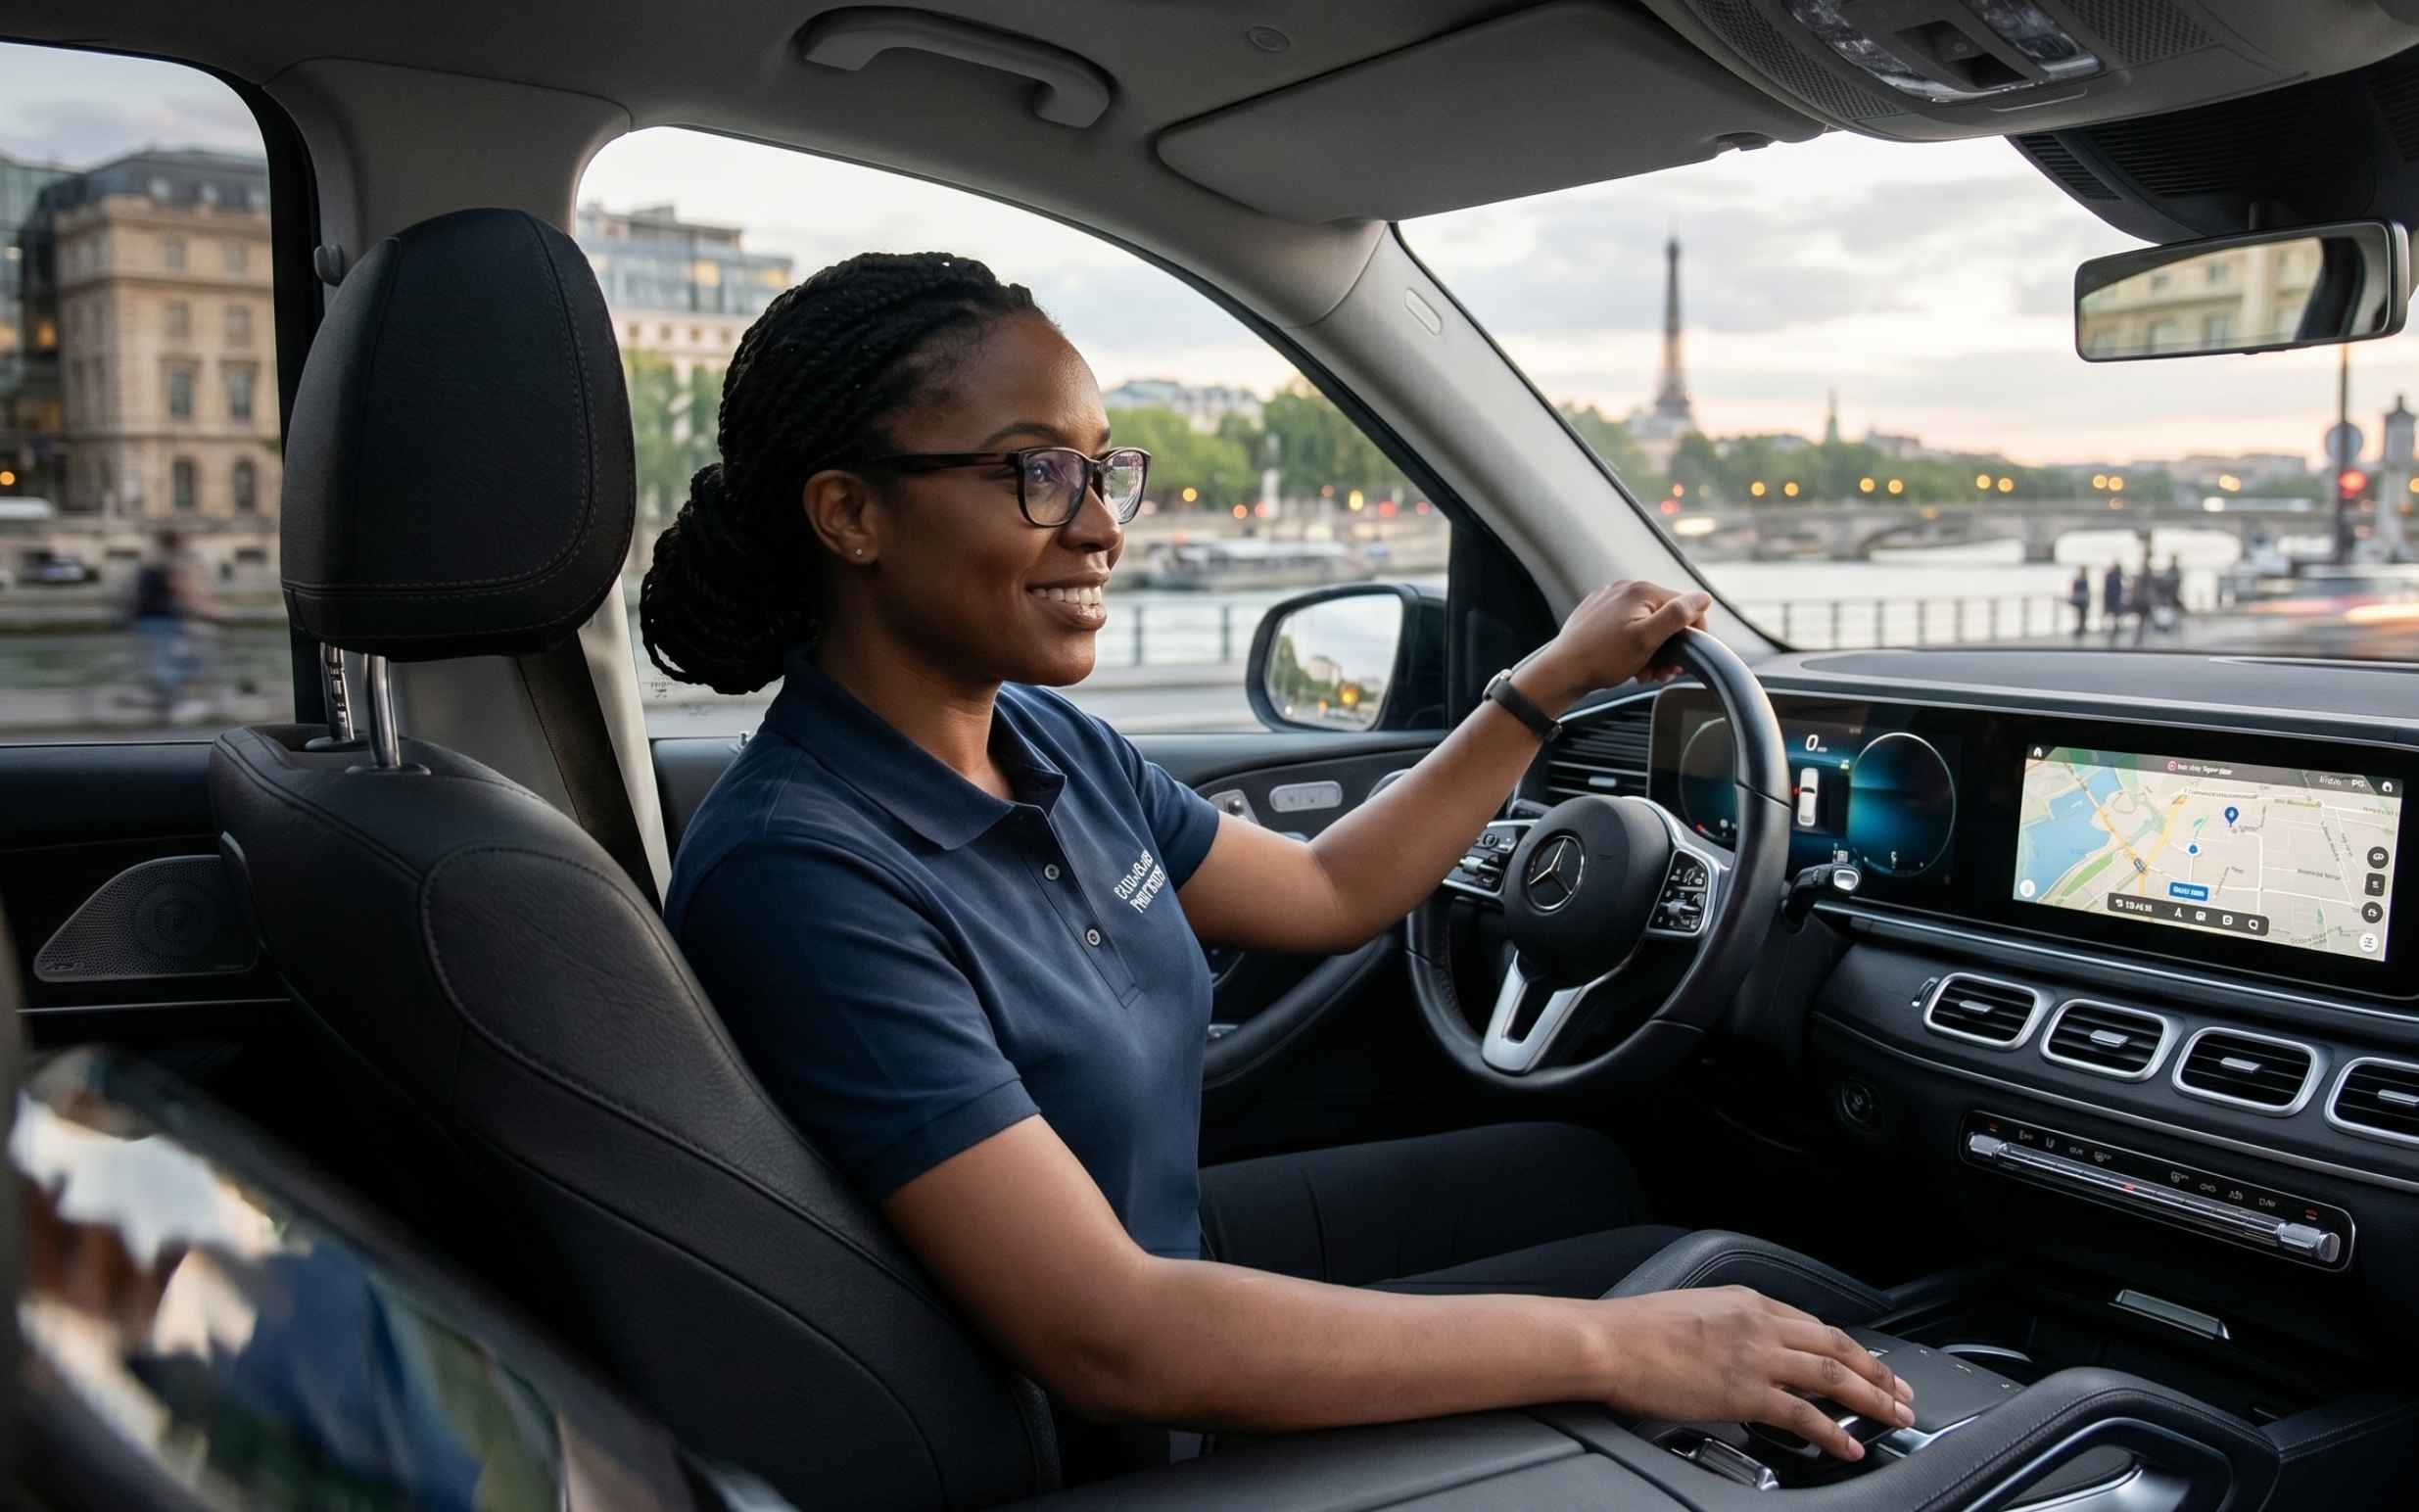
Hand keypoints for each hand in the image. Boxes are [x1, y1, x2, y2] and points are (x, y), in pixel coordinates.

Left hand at [1516, 580, 1710, 710]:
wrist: (1562, 671)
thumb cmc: (1602, 658)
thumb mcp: (1647, 639)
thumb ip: (1678, 616)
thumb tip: (1703, 597)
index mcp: (1641, 591)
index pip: (1685, 606)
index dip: (1692, 635)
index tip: (1684, 660)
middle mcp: (1625, 589)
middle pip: (1665, 616)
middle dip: (1669, 646)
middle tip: (1662, 672)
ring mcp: (1609, 600)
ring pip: (1646, 624)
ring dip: (1653, 650)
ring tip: (1645, 672)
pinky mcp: (1597, 614)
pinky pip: (1626, 627)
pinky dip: (1634, 646)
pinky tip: (1629, 665)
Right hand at [1595, 1285, 1914, 1461]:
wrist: (1609, 1341)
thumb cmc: (1634, 1329)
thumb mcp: (1691, 1311)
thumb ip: (1725, 1326)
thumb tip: (1735, 1351)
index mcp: (1746, 1301)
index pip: (1812, 1324)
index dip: (1847, 1348)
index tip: (1866, 1364)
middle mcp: (1760, 1324)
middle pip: (1836, 1346)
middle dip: (1877, 1372)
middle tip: (1903, 1393)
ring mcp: (1756, 1358)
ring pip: (1833, 1376)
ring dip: (1872, 1399)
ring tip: (1895, 1418)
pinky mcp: (1746, 1392)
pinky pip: (1804, 1415)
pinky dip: (1832, 1432)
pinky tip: (1849, 1446)